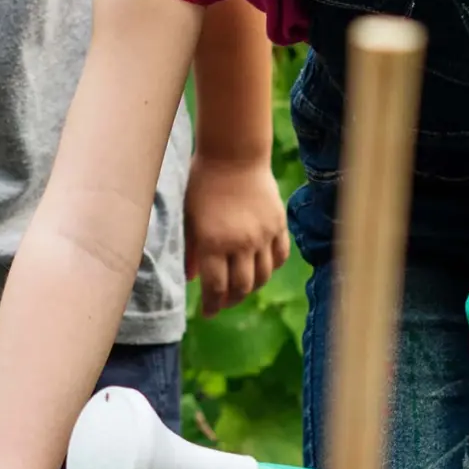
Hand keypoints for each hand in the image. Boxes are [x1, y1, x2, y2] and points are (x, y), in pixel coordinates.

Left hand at [184, 156, 287, 314]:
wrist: (234, 156)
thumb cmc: (203, 184)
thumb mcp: (189, 217)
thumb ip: (191, 250)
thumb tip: (192, 279)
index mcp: (214, 242)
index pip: (216, 288)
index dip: (211, 305)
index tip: (206, 313)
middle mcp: (241, 243)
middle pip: (241, 287)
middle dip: (230, 301)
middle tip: (222, 303)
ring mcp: (263, 235)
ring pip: (263, 276)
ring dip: (251, 288)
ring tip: (241, 288)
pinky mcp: (278, 224)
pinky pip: (280, 256)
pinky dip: (271, 267)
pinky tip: (261, 268)